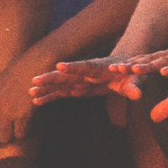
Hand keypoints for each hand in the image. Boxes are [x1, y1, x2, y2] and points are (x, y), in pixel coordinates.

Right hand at [30, 56, 147, 105]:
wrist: (127, 67)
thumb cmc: (132, 73)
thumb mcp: (136, 79)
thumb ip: (134, 86)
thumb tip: (137, 94)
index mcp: (100, 68)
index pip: (85, 67)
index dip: (73, 67)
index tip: (59, 66)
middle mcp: (86, 72)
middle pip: (66, 75)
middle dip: (51, 78)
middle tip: (34, 80)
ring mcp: (80, 80)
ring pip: (60, 84)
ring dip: (46, 88)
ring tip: (30, 92)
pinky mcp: (78, 87)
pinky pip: (62, 92)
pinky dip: (50, 96)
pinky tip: (37, 101)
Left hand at [120, 39, 167, 122]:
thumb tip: (153, 119)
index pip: (145, 65)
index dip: (129, 69)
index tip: (110, 74)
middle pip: (150, 61)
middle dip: (132, 65)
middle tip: (113, 70)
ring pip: (165, 61)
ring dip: (149, 65)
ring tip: (133, 69)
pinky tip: (164, 72)